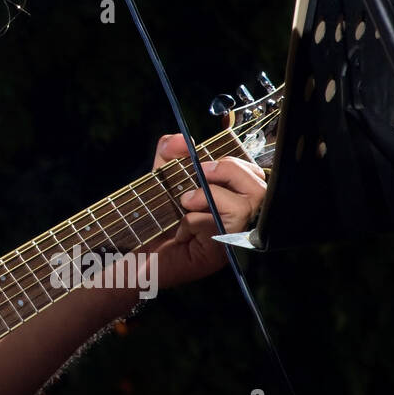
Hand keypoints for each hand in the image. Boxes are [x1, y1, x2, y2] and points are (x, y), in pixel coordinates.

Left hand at [148, 134, 267, 288]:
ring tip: (186, 201)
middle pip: (259, 188)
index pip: (254, 175)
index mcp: (231, 198)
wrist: (134, 254)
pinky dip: (194, 219)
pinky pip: (216, 226)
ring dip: (211, 195)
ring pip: (246, 207)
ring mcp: (231, 238)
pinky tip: (182, 228)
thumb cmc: (153, 218)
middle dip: (229, 170)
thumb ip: (171, 153)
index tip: (203, 161)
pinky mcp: (218, 253)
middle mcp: (238, 220)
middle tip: (198, 173)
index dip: (235, 161)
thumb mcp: (161, 177)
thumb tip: (182, 140)